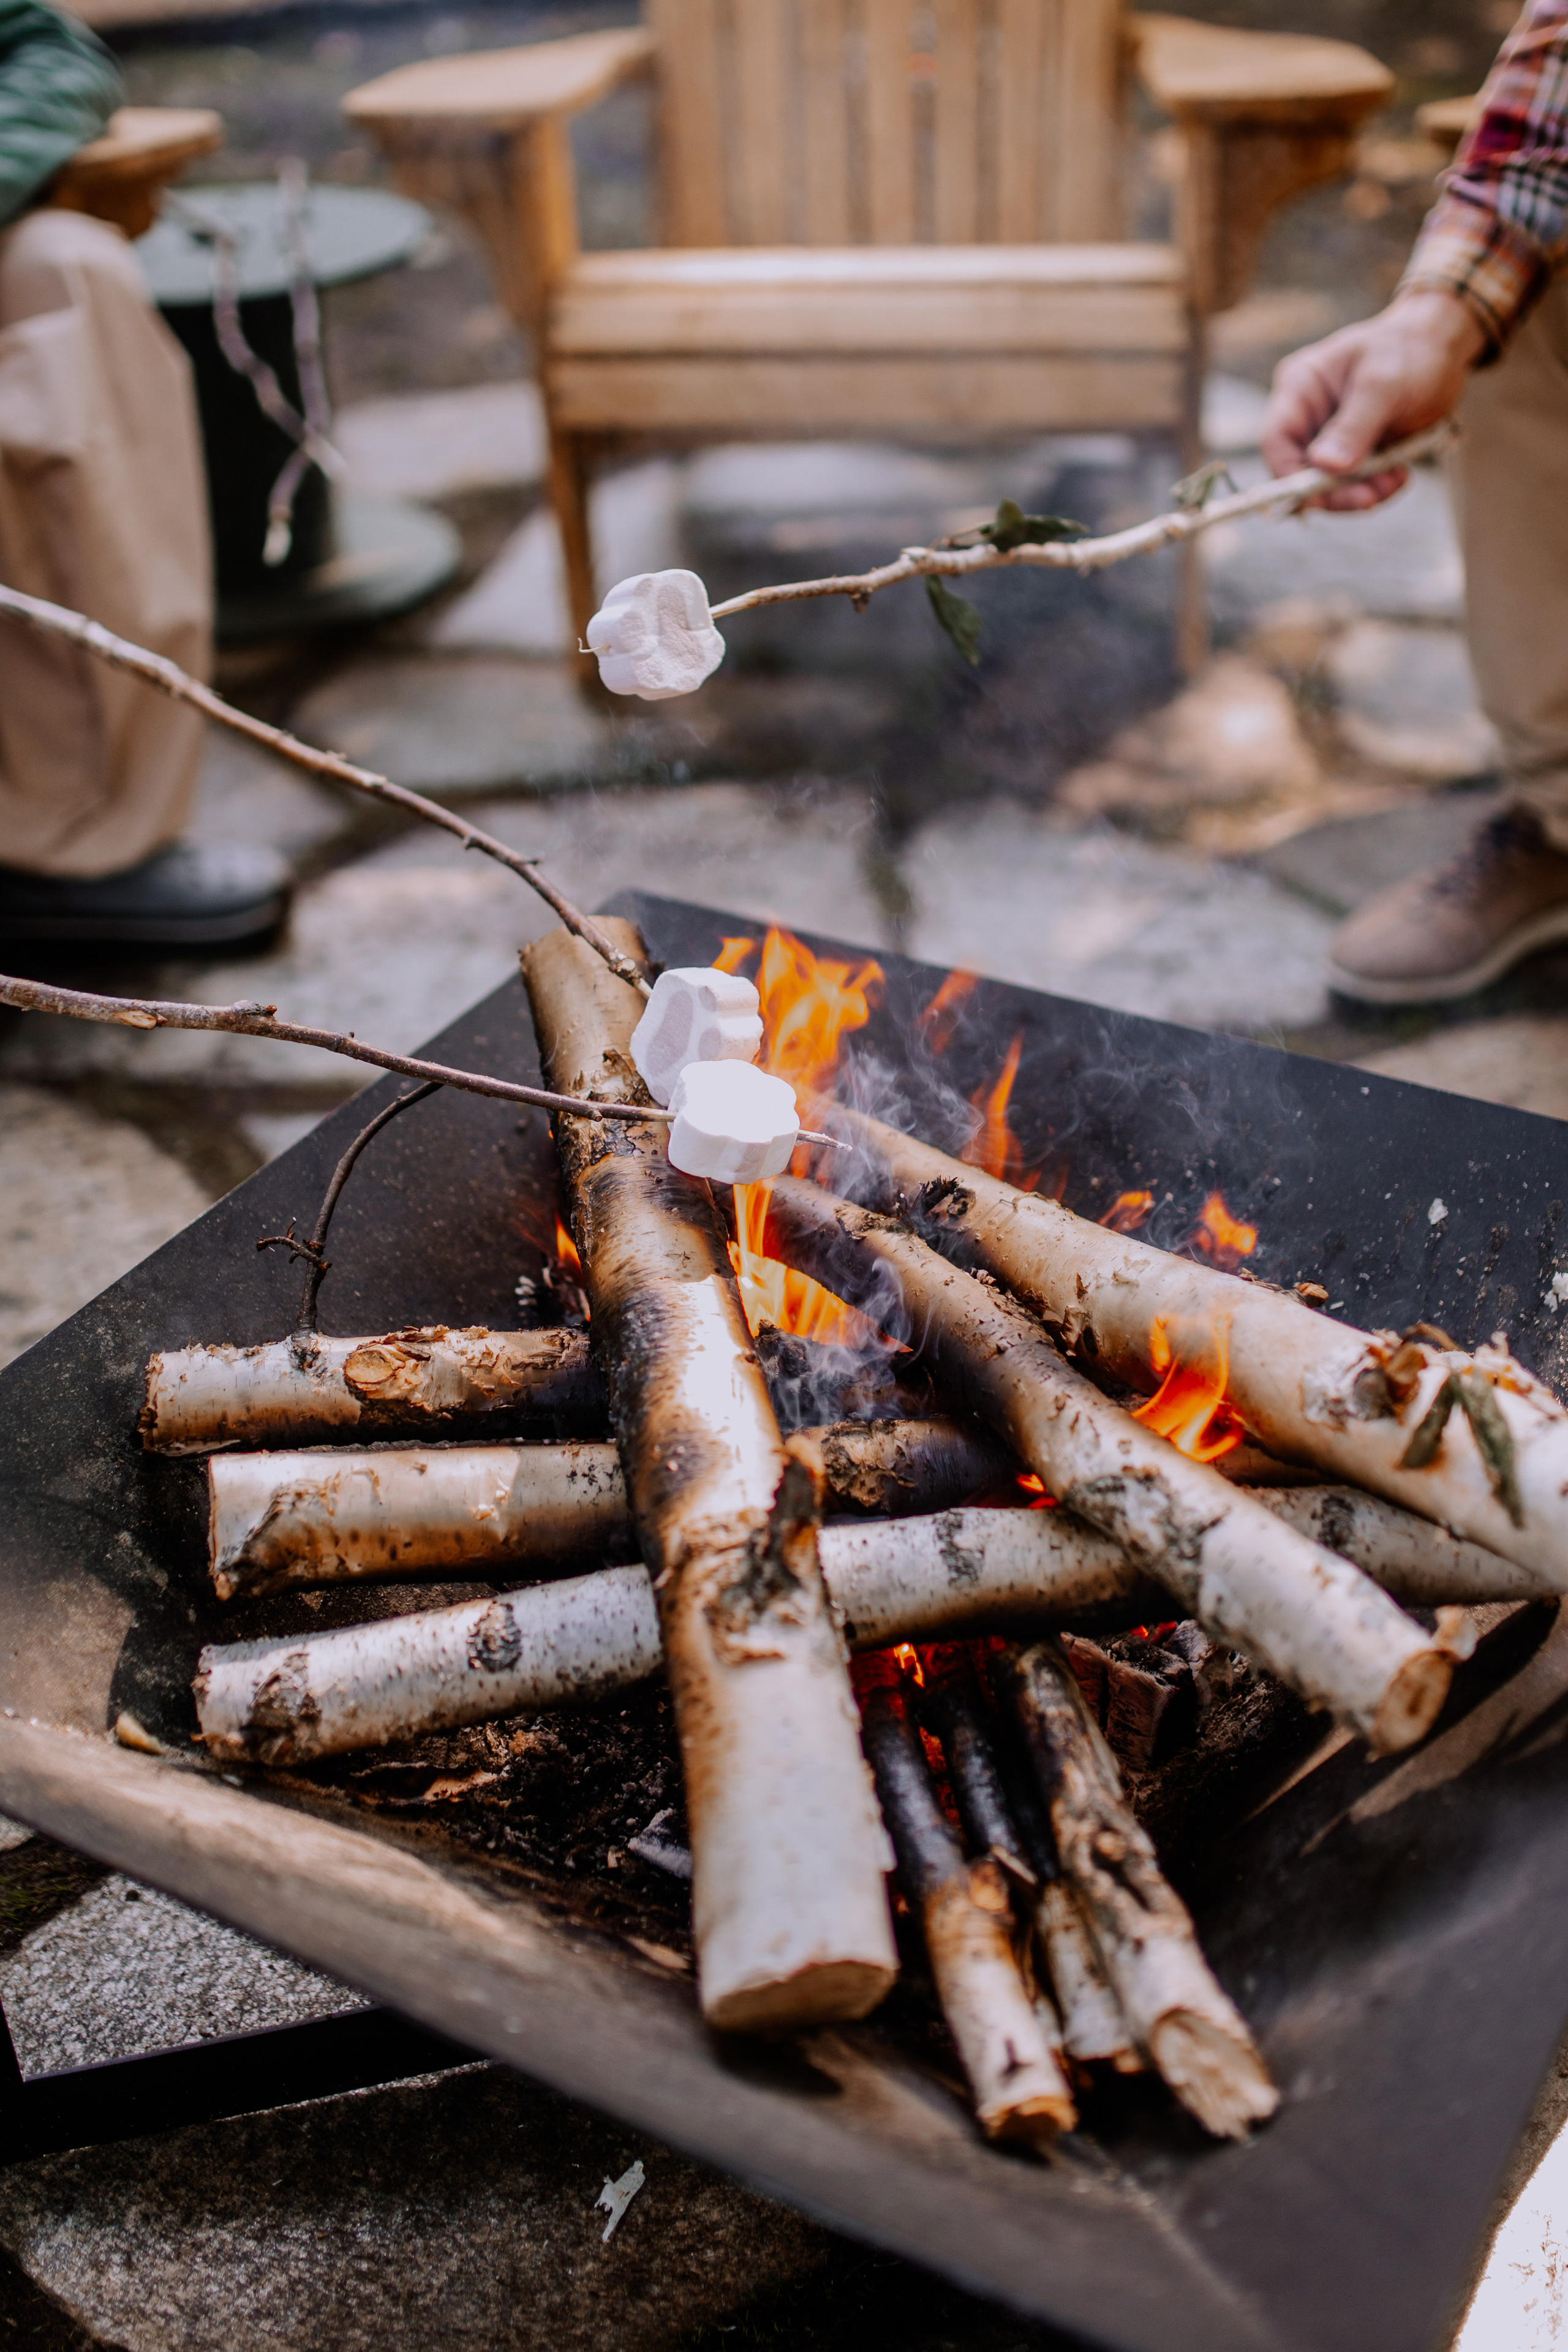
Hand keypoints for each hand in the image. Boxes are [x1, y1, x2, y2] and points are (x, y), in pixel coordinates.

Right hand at [1261, 290, 1486, 510]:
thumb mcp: (1383, 384)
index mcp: (1300, 387)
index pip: (1277, 442)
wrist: (1443, 347)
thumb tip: (1326, 466)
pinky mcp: (1352, 451)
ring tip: (1395, 480)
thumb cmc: (1411, 350)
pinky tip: (1399, 475)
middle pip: (1300, 471)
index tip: (1320, 499)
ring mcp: (1329, 436)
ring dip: (1360, 492)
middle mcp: (1307, 414)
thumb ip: (1354, 426)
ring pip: (1327, 484)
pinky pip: (1352, 484)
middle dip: (1334, 491)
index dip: (1291, 476)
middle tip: (1371, 498)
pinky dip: (1374, 487)